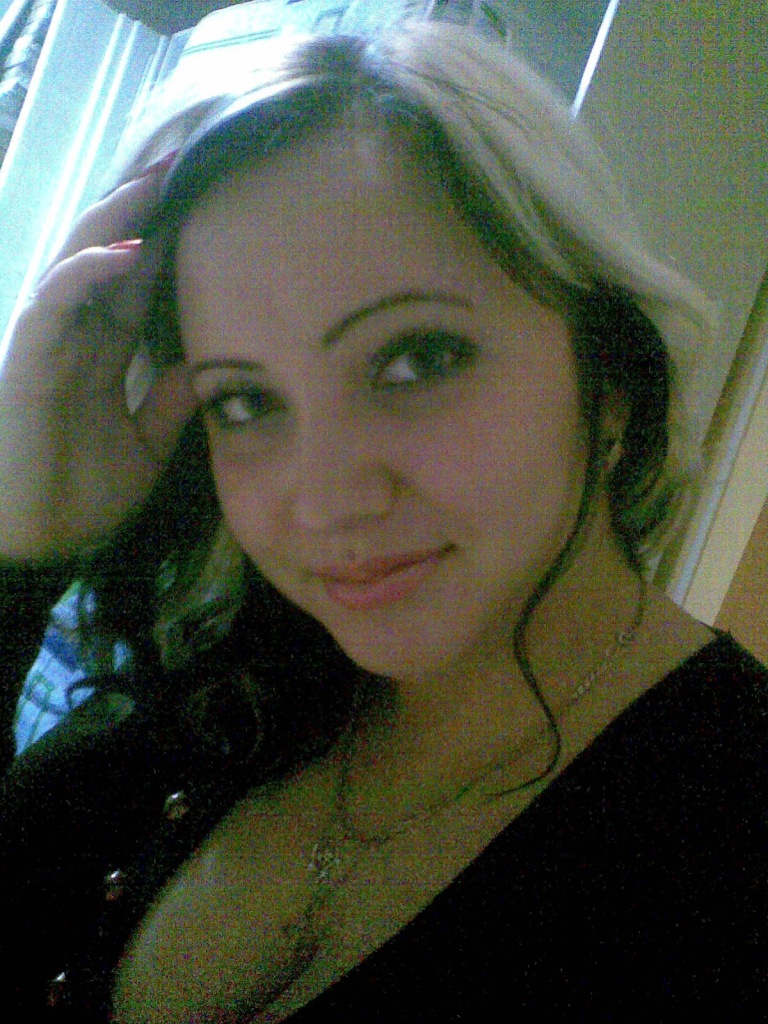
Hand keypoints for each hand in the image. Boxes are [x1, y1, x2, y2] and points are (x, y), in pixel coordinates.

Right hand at [0, 159, 195, 560]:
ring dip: (117, 218)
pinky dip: (88, 272)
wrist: (32, 542)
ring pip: (79, 260)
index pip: (139, 283)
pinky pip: (55, 300)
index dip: (170, 242)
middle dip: (145, 209)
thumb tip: (208, 366)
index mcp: (102, 352)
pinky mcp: (27, 356)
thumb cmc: (78, 495)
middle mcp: (75, 334)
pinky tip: (126, 251)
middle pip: (111, 255)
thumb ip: (171, 403)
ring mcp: (48, 340)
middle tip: (187, 163)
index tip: (211, 205)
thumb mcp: (145, 445)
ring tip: (159, 178)